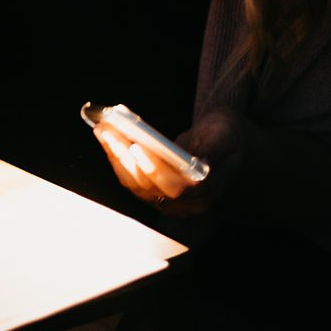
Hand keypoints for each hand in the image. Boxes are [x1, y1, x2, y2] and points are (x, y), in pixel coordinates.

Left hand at [93, 108, 250, 215]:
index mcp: (208, 191)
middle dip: (124, 156)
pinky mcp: (153, 192)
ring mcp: (167, 201)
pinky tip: (107, 135)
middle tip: (108, 129)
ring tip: (103, 127)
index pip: (178, 189)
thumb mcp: (227, 134)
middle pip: (149, 186)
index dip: (155, 170)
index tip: (137, 147)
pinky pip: (130, 178)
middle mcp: (186, 203)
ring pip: (134, 183)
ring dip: (115, 155)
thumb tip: (200, 163)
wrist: (223, 147)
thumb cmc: (227, 137)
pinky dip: (116, 156)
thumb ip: (215, 148)